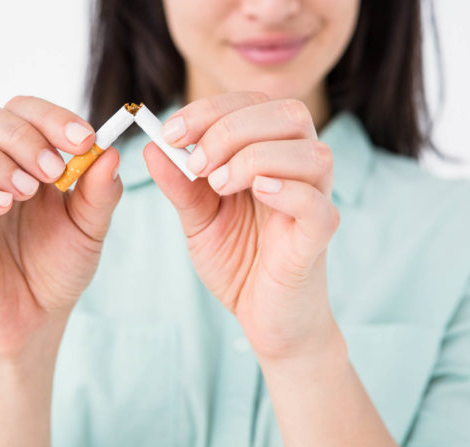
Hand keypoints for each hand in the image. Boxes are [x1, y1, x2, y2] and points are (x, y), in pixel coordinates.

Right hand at [0, 96, 121, 359]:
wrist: (37, 316)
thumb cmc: (59, 265)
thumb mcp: (89, 227)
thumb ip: (100, 191)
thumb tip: (110, 151)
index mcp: (18, 157)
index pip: (19, 108)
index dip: (50, 116)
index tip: (84, 140)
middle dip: (18, 133)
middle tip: (53, 170)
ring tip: (26, 192)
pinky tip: (3, 207)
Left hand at [144, 92, 341, 360]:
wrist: (265, 318)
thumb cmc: (239, 263)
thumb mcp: (199, 220)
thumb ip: (180, 185)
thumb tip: (151, 147)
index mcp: (271, 156)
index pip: (253, 105)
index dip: (210, 109)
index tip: (170, 133)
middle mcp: (300, 170)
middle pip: (288, 113)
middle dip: (230, 128)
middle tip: (195, 163)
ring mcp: (316, 201)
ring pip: (310, 153)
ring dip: (255, 157)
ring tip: (220, 185)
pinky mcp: (319, 237)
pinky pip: (316, 203)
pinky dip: (286, 191)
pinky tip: (256, 194)